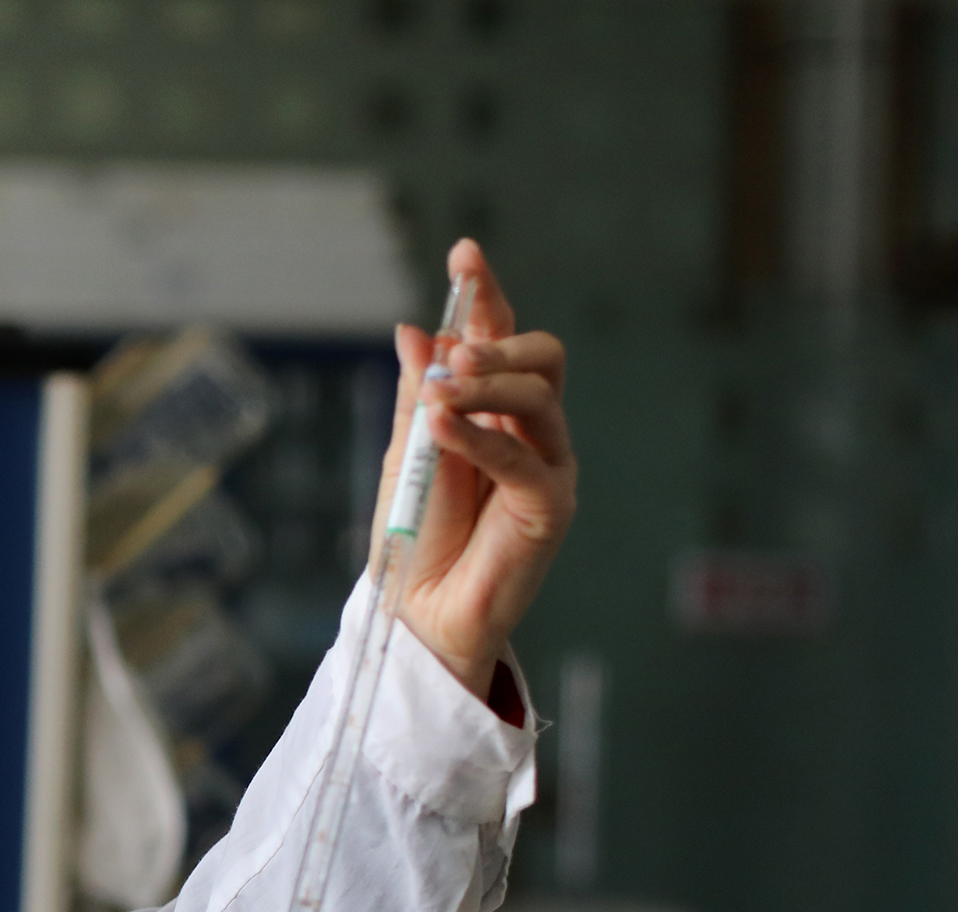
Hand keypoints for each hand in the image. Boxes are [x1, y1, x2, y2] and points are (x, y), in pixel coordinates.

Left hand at [370, 238, 578, 690]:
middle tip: (450, 356)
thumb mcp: (407, 454)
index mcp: (496, 413)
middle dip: (497, 342)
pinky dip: (479, 435)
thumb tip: (413, 330)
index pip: (502, 340)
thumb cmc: (413, 537)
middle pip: (542, 357)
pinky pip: (523, 457)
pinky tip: (441, 425)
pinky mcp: (550, 506)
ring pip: (540, 396)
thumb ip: (417, 397)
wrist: (414, 612)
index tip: (464, 254)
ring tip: (440, 392)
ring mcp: (548, 466)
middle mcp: (532, 433)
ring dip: (487, 384)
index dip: (488, 296)